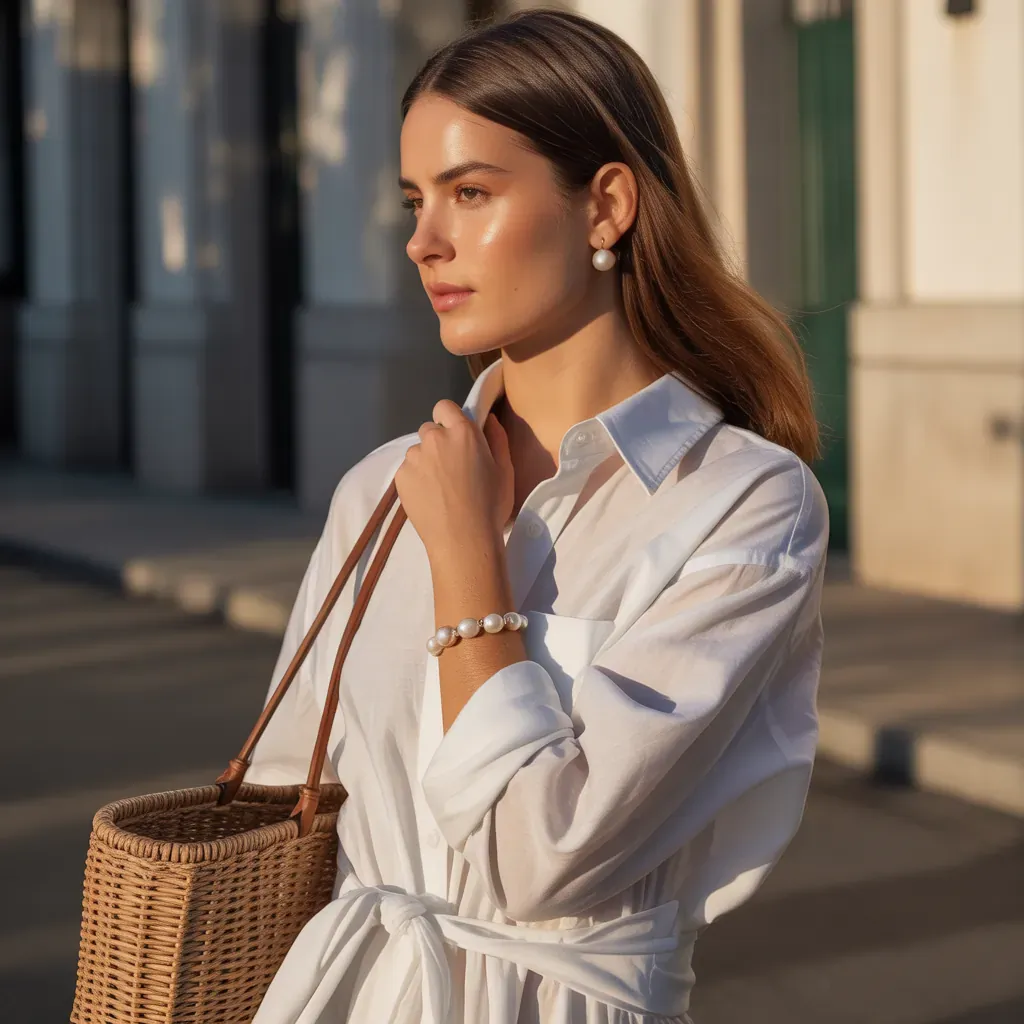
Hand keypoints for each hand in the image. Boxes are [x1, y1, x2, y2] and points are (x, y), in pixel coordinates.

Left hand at [395, 399, 514, 563]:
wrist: (463, 540)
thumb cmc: (490, 505)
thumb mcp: (504, 470)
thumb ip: (497, 438)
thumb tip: (489, 419)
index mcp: (462, 432)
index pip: (444, 407)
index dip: (449, 419)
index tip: (456, 438)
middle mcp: (434, 438)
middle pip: (429, 430)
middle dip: (438, 443)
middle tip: (451, 468)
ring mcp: (414, 458)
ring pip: (417, 452)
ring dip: (426, 462)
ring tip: (439, 488)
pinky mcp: (401, 477)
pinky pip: (407, 470)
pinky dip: (416, 479)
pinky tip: (429, 498)